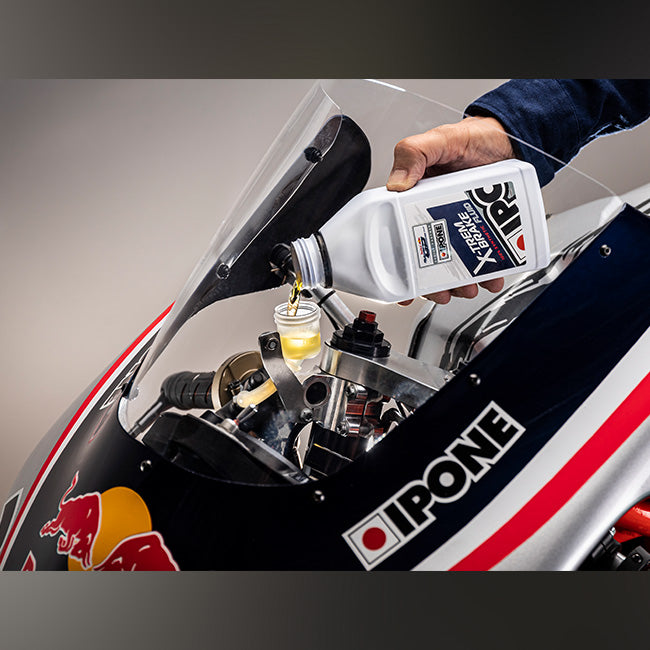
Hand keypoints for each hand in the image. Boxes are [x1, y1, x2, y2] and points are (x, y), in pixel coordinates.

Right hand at [387, 116, 513, 305]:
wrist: (511, 137)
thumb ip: (413, 154)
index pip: (400, 239)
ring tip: (467, 287)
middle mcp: (436, 218)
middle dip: (433, 283)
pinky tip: (492, 277)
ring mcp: (462, 225)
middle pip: (428, 260)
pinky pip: (486, 256)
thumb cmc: (471, 138)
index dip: (399, 268)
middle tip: (440, 292)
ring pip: (457, 264)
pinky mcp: (485, 228)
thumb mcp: (436, 140)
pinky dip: (490, 271)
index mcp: (415, 202)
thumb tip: (396, 185)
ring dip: (460, 282)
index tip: (403, 290)